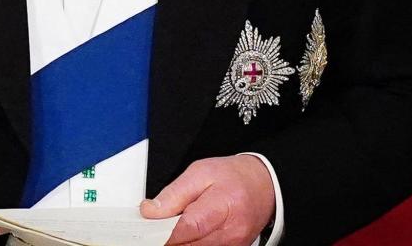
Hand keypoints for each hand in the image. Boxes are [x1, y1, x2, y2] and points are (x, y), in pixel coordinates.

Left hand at [140, 155, 274, 245]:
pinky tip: (186, 234)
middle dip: (168, 238)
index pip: (189, 228)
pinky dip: (191, 244)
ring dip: (180, 242)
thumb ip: (174, 194)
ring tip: (173, 227)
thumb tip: (150, 211)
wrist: (264, 186)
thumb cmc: (234, 177)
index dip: (165, 232)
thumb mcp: (200, 172)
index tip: (147, 229)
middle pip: (189, 245)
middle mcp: (231, 232)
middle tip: (155, 228)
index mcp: (224, 206)